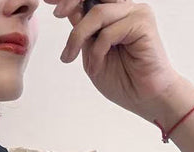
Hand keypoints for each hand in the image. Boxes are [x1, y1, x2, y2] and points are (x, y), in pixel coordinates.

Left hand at [44, 0, 181, 116]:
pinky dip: (98, 50)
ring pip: (97, 12)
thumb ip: (83, 33)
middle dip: (72, 0)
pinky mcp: (142, 23)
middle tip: (56, 14)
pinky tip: (97, 64)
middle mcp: (125, 9)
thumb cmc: (123, 81)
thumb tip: (67, 10)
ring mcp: (135, 13)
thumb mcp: (92, 55)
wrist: (145, 99)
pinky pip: (109, 31)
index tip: (48, 1)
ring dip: (79, 36)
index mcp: (114, 15)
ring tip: (70, 56)